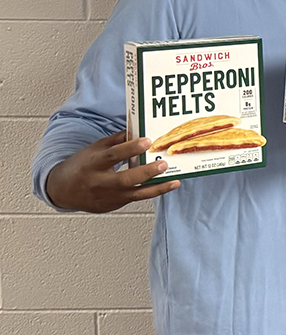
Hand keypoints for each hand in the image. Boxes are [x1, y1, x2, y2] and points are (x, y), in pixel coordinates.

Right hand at [44, 131, 180, 212]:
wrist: (62, 190)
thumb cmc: (81, 166)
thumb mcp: (94, 149)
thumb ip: (116, 140)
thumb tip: (136, 129)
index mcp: (93, 164)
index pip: (112, 155)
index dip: (130, 148)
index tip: (147, 141)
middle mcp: (100, 182)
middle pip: (124, 179)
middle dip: (146, 172)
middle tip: (163, 164)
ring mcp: (107, 197)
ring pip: (134, 194)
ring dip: (157, 188)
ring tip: (174, 181)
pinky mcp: (113, 205)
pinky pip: (136, 199)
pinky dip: (152, 192)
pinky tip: (167, 186)